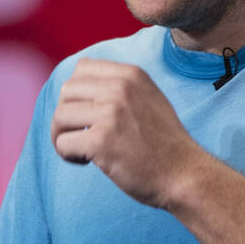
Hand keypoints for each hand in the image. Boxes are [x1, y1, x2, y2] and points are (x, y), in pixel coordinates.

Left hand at [50, 58, 200, 207]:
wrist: (184, 175)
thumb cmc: (165, 145)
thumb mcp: (150, 99)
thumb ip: (121, 87)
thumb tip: (81, 81)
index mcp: (131, 75)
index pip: (82, 68)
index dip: (78, 93)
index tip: (89, 115)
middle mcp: (120, 88)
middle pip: (67, 91)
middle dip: (68, 116)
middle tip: (82, 136)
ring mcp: (111, 113)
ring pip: (60, 116)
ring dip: (63, 136)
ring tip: (82, 151)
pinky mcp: (101, 140)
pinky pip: (63, 143)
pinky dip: (68, 155)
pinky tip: (86, 162)